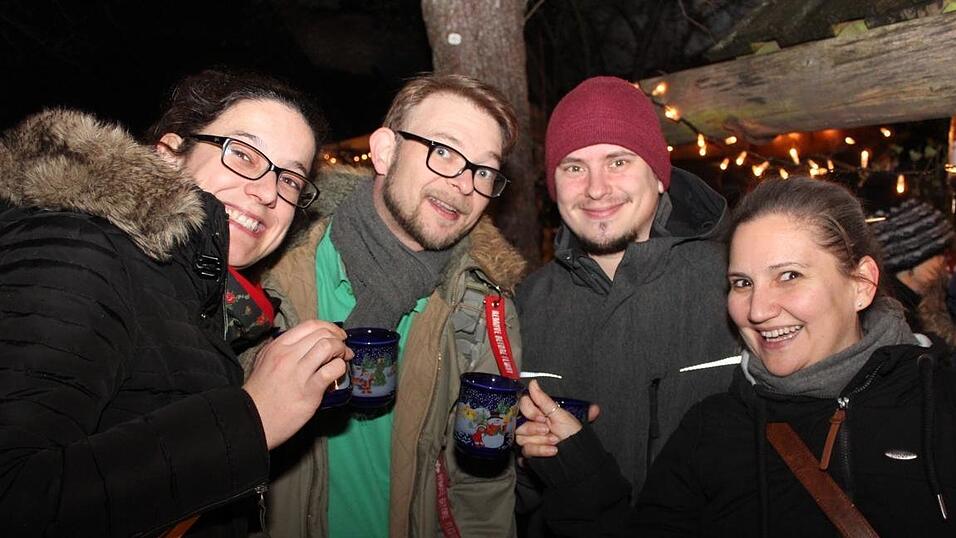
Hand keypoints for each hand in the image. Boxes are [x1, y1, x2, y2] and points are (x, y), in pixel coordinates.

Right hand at [243, 320, 352, 448]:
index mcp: (278, 346)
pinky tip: (338, 375)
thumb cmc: (260, 393)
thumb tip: (307, 344)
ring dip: (342, 351)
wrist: (252, 419)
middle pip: (322, 334)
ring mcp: (299, 372)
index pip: (310, 325)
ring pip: (329, 347)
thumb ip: (284, 350)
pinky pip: (332, 370)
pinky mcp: (309, 390)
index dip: (329, 327)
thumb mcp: (265, 361)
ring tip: (343, 359)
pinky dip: (340, 369)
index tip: (336, 335)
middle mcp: (288, 355)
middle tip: (343, 349)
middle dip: (338, 339)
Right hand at [516, 380, 586, 457]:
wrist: (578, 455)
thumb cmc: (573, 434)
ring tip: (554, 442)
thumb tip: (533, 383)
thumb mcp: (560, 415)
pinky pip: (525, 451)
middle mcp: (531, 426)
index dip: (530, 411)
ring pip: (521, 439)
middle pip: (518, 424)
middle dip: (535, 429)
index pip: (522, 405)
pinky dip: (540, 451)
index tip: (542, 416)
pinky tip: (552, 451)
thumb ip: (543, 400)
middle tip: (549, 430)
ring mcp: (529, 440)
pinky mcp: (529, 454)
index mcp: (538, 413)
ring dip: (540, 441)